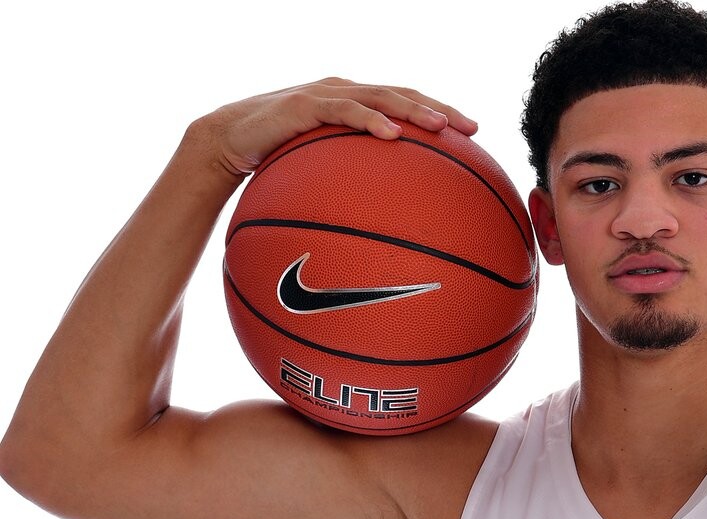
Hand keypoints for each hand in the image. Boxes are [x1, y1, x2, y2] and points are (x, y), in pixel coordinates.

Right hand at [189, 77, 478, 178]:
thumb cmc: (276, 162)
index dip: (440, 113)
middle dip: (439, 108)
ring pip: (379, 95)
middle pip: (402, 93)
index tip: (474, 134)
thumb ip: (354, 184)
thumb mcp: (322, 174)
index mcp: (355, 104)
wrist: (224, 143)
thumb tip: (390, 230)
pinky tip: (392, 135)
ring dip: (412, 109)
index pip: (405, 103)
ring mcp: (324, 94)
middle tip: (472, 127)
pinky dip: (369, 119)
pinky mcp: (302, 104)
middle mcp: (345, 92)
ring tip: (440, 125)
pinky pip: (343, 110)